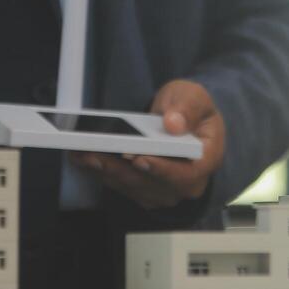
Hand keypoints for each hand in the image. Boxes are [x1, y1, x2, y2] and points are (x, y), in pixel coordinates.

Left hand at [70, 80, 225, 209]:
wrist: (183, 121)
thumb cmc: (191, 110)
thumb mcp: (193, 97)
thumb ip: (187, 108)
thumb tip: (173, 125)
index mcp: (206, 161)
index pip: (187, 174)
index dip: (162, 170)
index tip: (138, 159)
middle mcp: (187, 183)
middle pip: (153, 185)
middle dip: (121, 170)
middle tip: (95, 155)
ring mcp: (165, 191)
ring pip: (133, 188)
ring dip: (106, 173)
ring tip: (82, 155)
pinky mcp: (145, 191)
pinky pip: (123, 187)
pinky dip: (102, 174)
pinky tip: (83, 159)